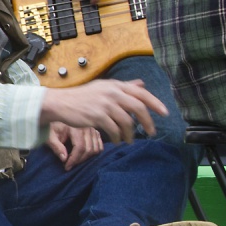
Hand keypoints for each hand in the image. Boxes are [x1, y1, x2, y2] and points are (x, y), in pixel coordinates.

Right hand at [39, 78, 166, 143]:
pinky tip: (118, 141)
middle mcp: (111, 93)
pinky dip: (118, 137)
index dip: (156, 103)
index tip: (165, 113)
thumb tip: (142, 84)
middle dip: (147, 122)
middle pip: (138, 108)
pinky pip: (114, 130)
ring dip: (131, 134)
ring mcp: (104, 104)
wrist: (60, 103)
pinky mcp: (97, 116)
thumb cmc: (82, 97)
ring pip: (127, 122)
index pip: (141, 93)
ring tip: (129, 141)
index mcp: (115, 85)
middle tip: (152, 132)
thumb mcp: (104, 88)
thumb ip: (123, 87)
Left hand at [45, 121, 102, 169]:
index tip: (67, 167)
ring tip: (76, 160)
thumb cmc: (51, 127)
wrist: (55, 115)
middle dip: (79, 160)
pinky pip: (100, 145)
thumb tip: (64, 159)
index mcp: (76, 127)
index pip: (80, 147)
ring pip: (96, 149)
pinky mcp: (95, 131)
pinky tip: (84, 155)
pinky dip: (94, 153)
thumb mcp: (50, 136)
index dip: (74, 160)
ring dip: (86, 158)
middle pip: (89, 149)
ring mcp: (93, 129)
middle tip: (70, 165)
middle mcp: (87, 127)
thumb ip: (56, 147)